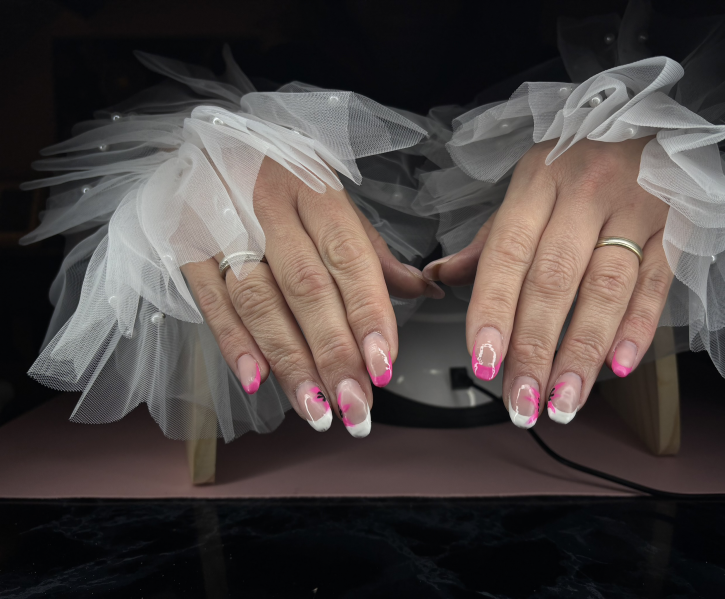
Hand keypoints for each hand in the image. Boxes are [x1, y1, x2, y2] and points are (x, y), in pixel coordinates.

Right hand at [181, 157, 442, 436]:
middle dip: (333, 353)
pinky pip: (209, 300)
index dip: (368, 314)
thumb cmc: (285, 183)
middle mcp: (270, 206)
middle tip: (355, 404)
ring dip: (290, 362)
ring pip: (259, 302)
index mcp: (316, 191)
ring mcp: (223, 225)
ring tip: (317, 408)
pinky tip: (258, 381)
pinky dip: (234, 343)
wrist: (210, 143)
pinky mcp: (187, 246)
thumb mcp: (334, 204)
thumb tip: (427, 291)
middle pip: (306, 287)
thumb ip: (374, 255)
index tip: (383, 365)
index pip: (348, 257)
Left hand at [424, 138, 671, 425]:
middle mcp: (584, 192)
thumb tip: (441, 279)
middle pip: (553, 281)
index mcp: (537, 181)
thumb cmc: (579, 161)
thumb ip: (490, 239)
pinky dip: (638, 328)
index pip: (507, 254)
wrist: (652, 118)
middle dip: (534, 349)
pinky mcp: (675, 225)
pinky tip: (617, 366)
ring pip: (605, 289)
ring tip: (562, 401)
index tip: (483, 364)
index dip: (492, 312)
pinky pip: (656, 283)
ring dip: (582, 352)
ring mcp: (634, 208)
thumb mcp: (528, 185)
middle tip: (521, 401)